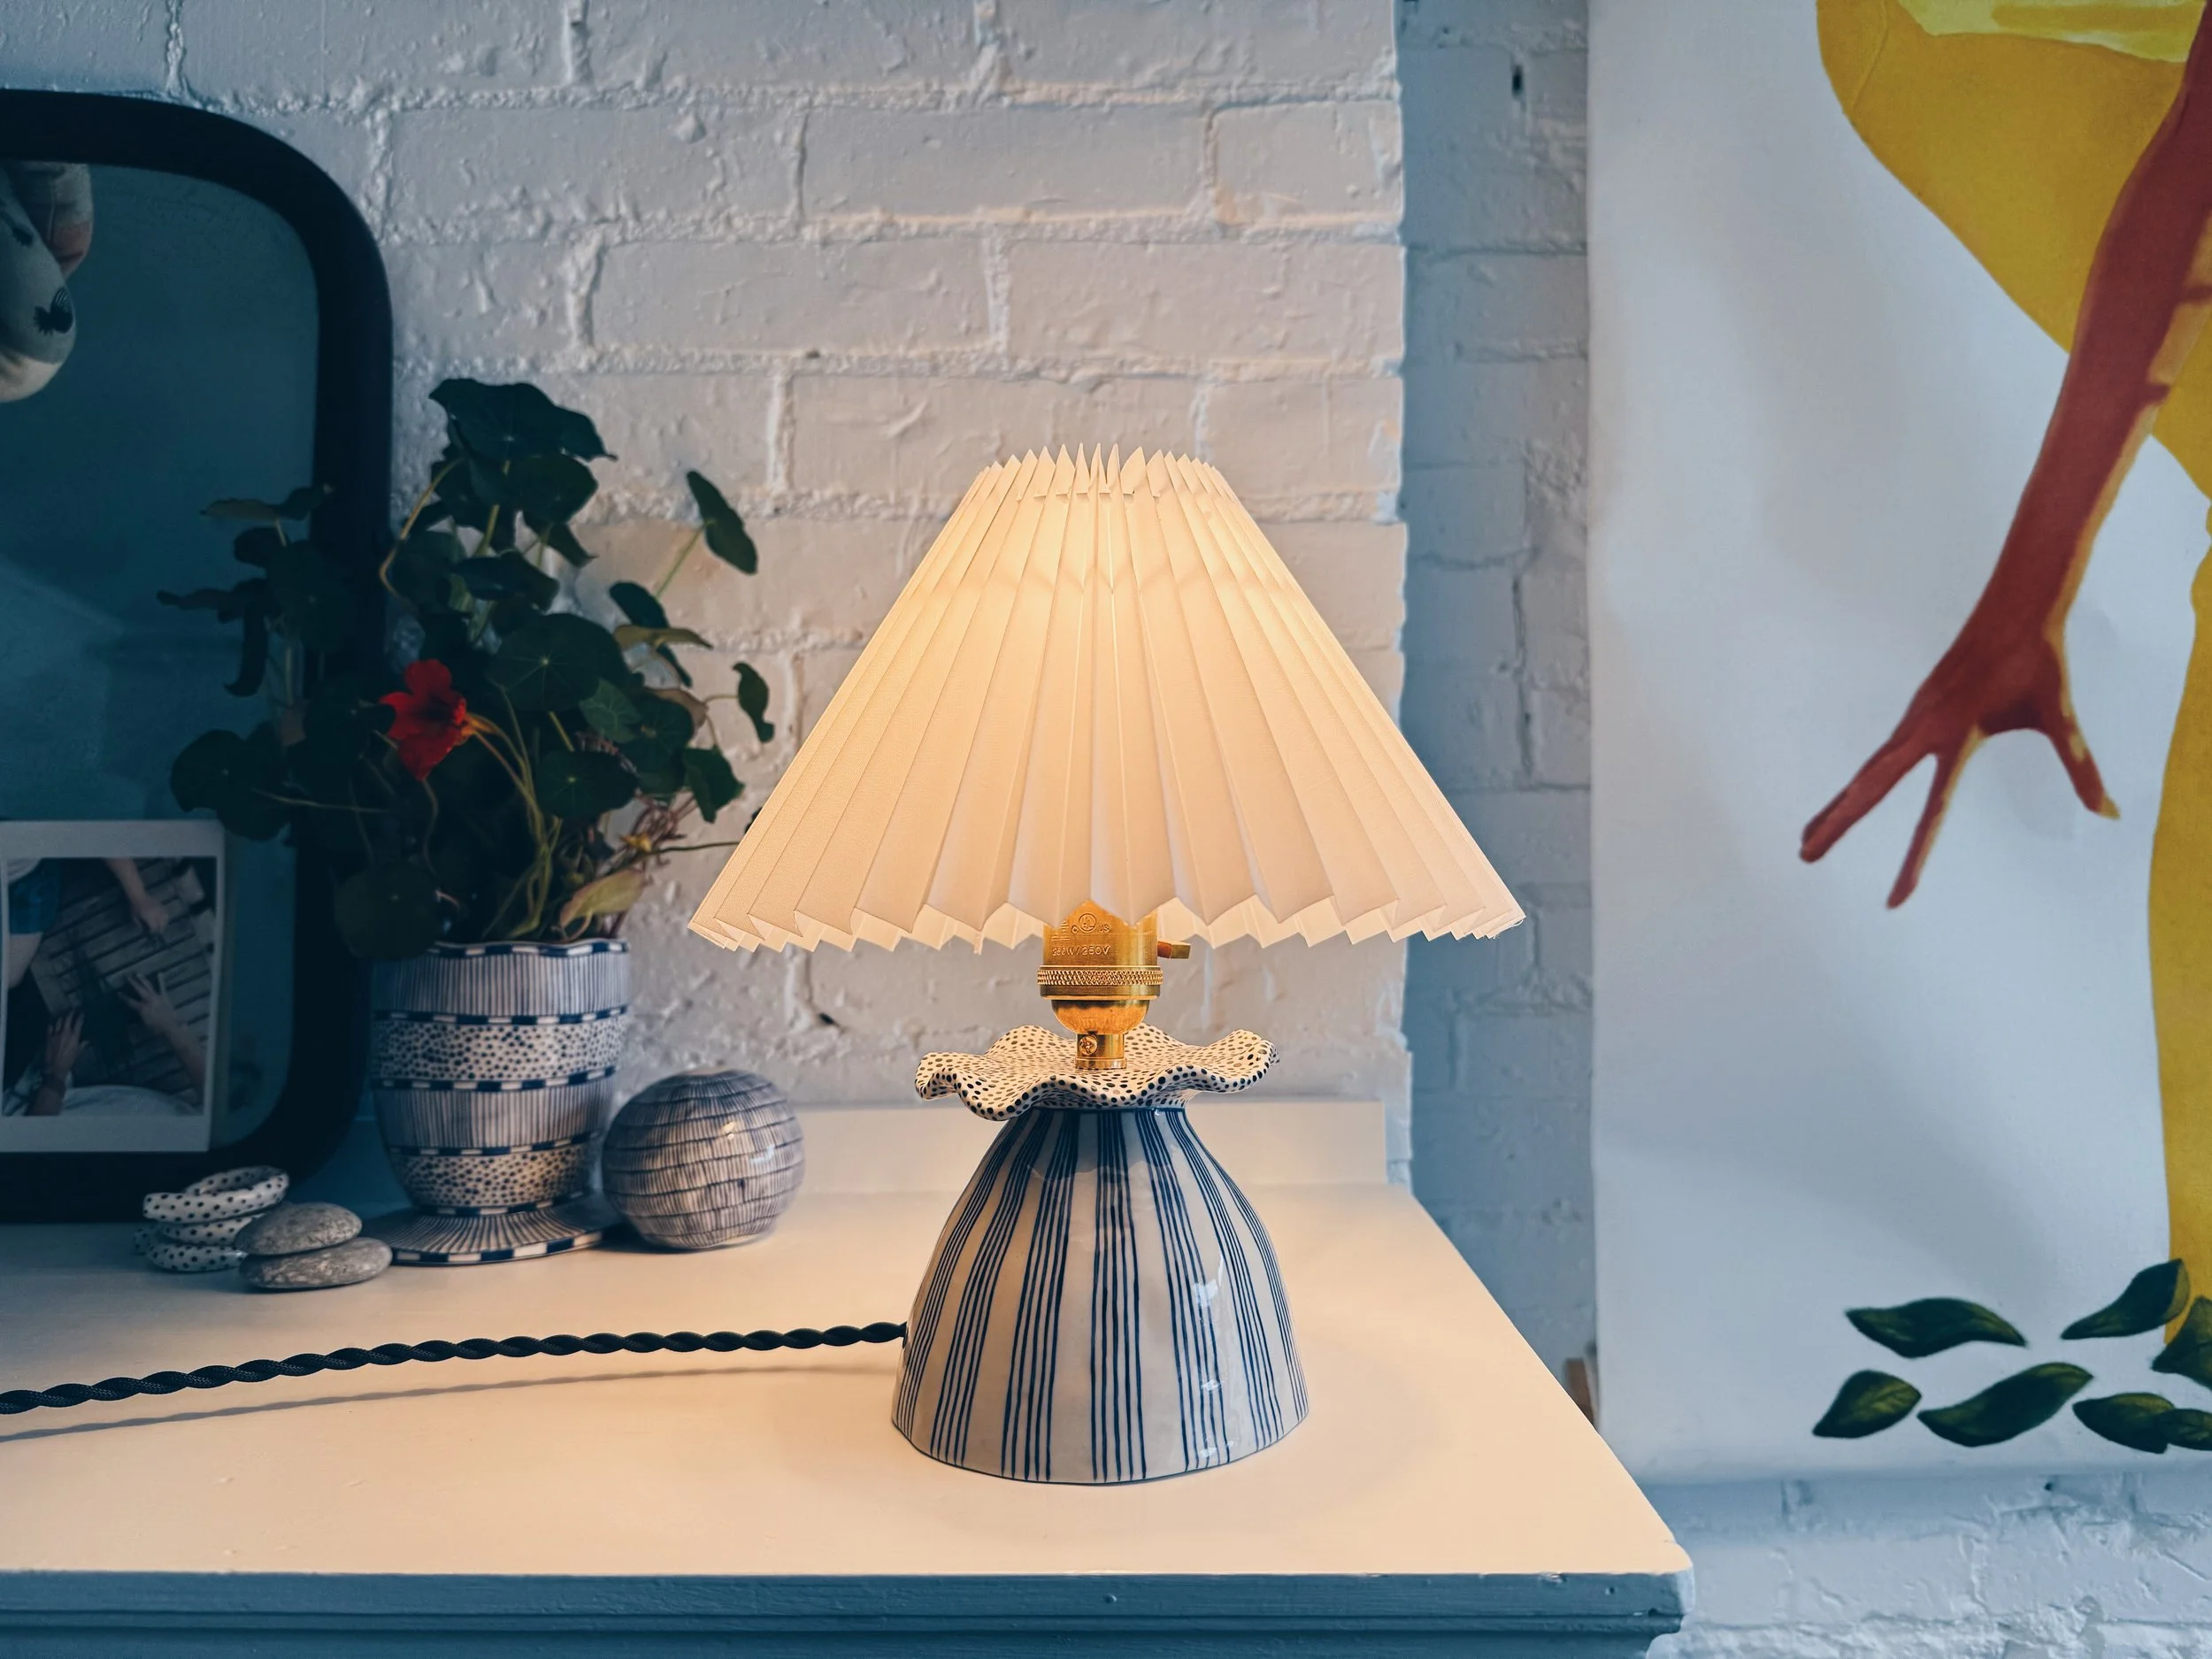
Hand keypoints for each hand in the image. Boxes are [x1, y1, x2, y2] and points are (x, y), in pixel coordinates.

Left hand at [41, 1009, 81, 1078]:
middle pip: (67, 1019)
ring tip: (63, 1014)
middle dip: (71, 1013)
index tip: (82, 1013)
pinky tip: (53, 1023)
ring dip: (61, 1017)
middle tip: (73, 1009)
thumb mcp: (78, 1052)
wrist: (55, 1067)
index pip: (78, 1022)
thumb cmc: (69, 1060)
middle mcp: (65, 1033)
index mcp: (74, 1036)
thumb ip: (83, 1044)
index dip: (80, 1016)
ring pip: (58, 1021)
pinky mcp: (48, 1037)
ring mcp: (55, 1034)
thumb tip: (87, 1041)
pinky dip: (52, 1024)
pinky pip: (50, 1027)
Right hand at [119, 972, 183, 1036]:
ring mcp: (157, 997)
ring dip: (143, 979)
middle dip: (132, 983)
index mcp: (142, 1008)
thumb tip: (130, 1023)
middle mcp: (148, 1000)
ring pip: (148, 986)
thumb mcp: (143, 1026)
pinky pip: (162, 987)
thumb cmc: (156, 1028)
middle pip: (139, 989)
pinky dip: (160, 980)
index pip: (130, 1001)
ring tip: (138, 973)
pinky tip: (159, 973)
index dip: (124, 997)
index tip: (118, 993)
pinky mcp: (164, 996)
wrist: (171, 1027)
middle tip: (127, 976)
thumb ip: (136, 1023)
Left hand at [129, 892, 169, 936]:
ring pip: (166, 919)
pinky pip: (166, 913)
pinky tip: (163, 919)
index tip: (151, 934)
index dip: (153, 932)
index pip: (154, 927)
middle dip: (160, 929)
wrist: (139, 896)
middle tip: (158, 932)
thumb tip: (144, 930)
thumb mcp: (134, 917)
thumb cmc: (135, 907)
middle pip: (161, 924)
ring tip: (162, 926)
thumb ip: (139, 924)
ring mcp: (160, 910)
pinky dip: (166, 917)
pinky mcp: (162, 906)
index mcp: (149, 918)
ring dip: (164, 923)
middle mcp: (156, 914)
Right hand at [1801, 618, 2114, 905]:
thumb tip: (2108, 814)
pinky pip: (1876, 758)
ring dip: (1835, 806)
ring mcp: (1912, 720)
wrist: (2014, 605)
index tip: (1896, 898)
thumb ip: (2080, 766)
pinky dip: (1856, 783)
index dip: (1914, 859)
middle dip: (1836, 825)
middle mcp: (1921, 729)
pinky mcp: (1914, 713)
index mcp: (1955, 735)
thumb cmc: (2038, 660)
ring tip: (1807, 837)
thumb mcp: (2059, 716)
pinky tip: (1849, 798)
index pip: (1931, 811)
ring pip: (1865, 773)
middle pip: (1868, 789)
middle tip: (1803, 857)